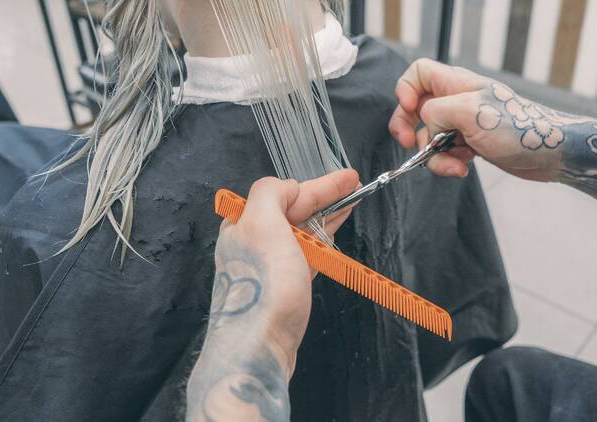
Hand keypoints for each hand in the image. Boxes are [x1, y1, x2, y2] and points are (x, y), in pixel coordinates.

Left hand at [211, 169, 358, 372]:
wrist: (258, 347)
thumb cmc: (262, 289)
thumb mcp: (262, 225)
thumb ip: (270, 194)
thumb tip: (286, 187)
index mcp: (243, 224)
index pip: (285, 193)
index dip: (319, 184)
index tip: (346, 177)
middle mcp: (252, 243)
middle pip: (295, 211)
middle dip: (325, 197)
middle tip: (353, 186)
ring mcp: (268, 267)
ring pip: (302, 233)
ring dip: (326, 217)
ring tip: (349, 206)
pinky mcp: (281, 289)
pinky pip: (304, 257)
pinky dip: (321, 244)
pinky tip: (332, 239)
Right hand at [389, 59, 561, 181]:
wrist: (549, 153)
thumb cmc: (518, 129)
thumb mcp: (471, 113)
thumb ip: (437, 112)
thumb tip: (425, 127)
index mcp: (456, 84)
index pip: (418, 73)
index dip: (406, 90)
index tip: (410, 110)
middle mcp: (456, 101)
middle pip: (415, 109)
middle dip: (409, 129)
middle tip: (410, 145)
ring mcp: (462, 124)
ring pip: (428, 137)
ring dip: (434, 155)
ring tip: (456, 163)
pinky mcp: (469, 144)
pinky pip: (444, 152)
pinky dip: (448, 162)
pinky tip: (465, 166)